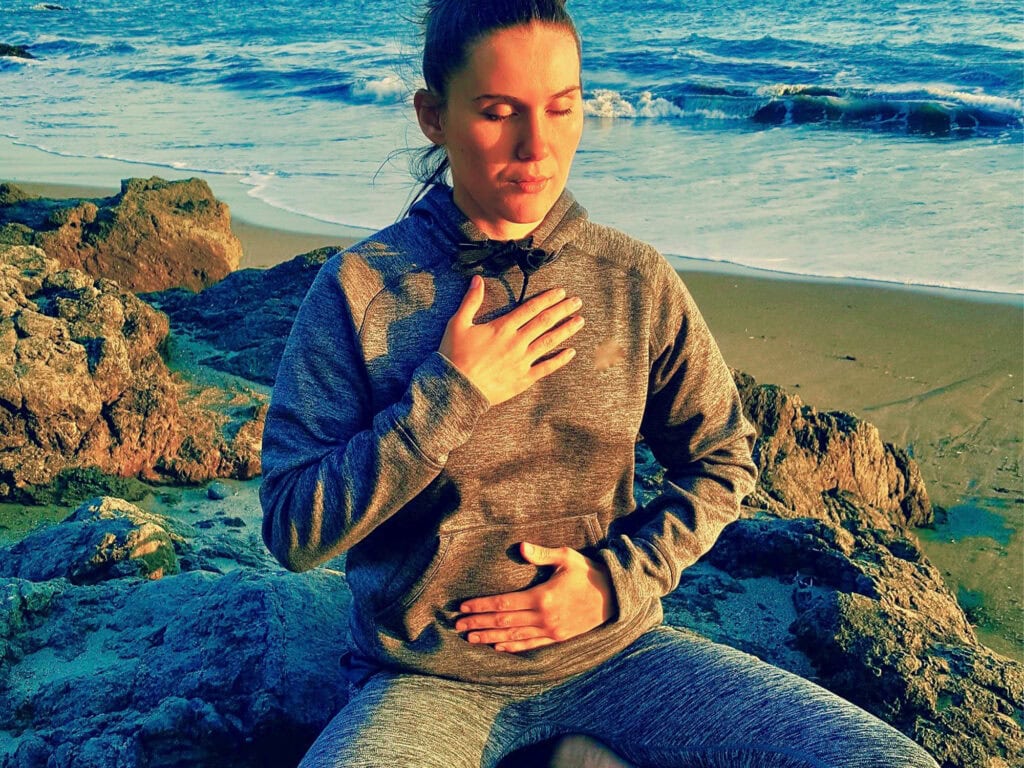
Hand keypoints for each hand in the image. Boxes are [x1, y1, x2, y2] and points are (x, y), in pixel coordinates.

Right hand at [439, 275, 583, 405]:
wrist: (456, 388)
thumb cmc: (454, 355)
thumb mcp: (458, 324)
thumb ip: (471, 301)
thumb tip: (477, 279)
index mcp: (502, 327)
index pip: (530, 308)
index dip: (547, 298)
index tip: (561, 292)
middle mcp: (516, 342)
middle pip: (545, 322)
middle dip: (563, 310)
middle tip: (577, 302)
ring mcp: (522, 361)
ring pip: (549, 342)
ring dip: (566, 330)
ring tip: (579, 321)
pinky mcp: (523, 378)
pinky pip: (546, 367)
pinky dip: (560, 360)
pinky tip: (571, 352)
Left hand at [455, 542, 615, 652]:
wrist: (615, 597)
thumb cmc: (589, 572)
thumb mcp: (567, 557)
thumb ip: (542, 554)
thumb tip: (521, 547)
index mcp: (543, 597)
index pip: (504, 604)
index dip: (482, 606)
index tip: (464, 607)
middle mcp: (544, 617)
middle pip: (504, 622)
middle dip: (479, 623)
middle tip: (458, 625)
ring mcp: (551, 630)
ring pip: (514, 636)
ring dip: (490, 637)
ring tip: (471, 637)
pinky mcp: (557, 637)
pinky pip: (530, 644)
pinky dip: (512, 646)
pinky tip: (498, 646)